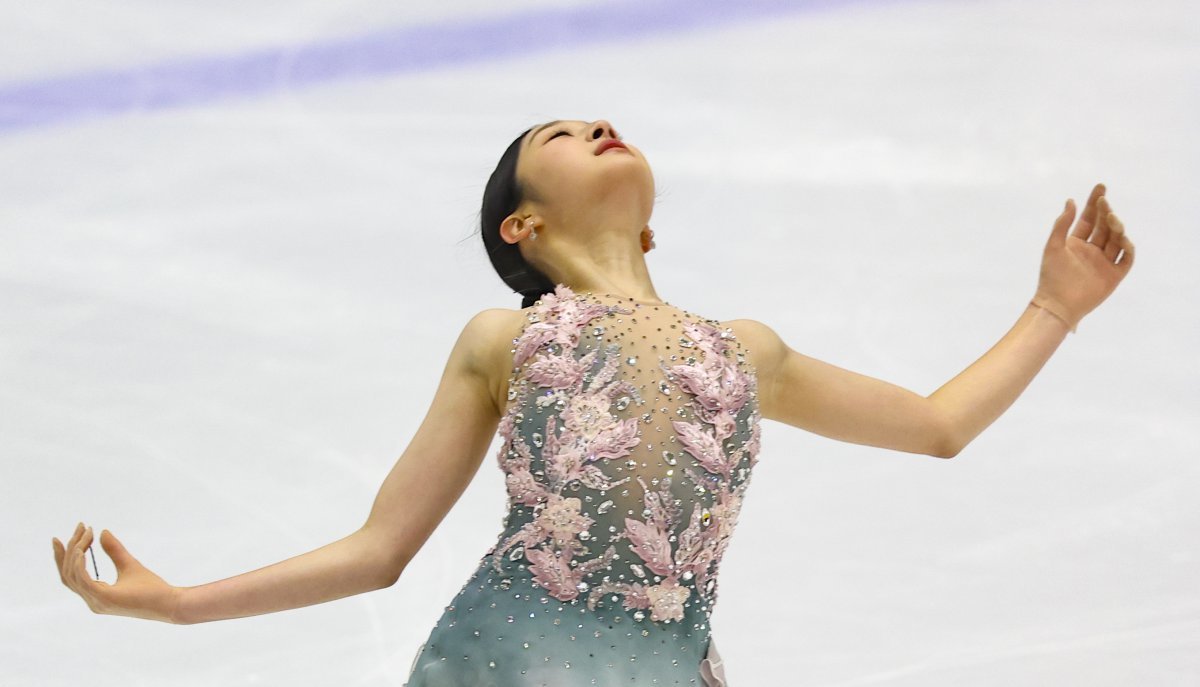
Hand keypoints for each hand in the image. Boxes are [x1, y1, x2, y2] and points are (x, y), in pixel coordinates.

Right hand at [52, 523, 183, 623]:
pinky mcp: (105, 599)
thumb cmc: (151, 588)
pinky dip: (79, 565)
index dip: (65, 556)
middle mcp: (92, 601)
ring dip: (76, 552)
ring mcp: (97, 602)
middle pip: (68, 574)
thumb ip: (115, 550)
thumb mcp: (129, 564)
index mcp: (95, 596)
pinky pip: (84, 580)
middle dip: (67, 550)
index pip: (71, 576)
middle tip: (79, 527)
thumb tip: (102, 531)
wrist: (168, 603)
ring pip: (73, 575)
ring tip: (86, 533)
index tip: (67, 536)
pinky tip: (82, 550)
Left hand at [1033, 183, 1134, 330]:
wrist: (1057, 304)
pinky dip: (1127, 247)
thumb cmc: (1051, 276)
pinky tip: (1122, 239)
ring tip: (1111, 219)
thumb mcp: (1054, 246)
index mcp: (1076, 243)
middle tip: (1104, 200)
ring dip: (1116, 227)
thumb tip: (1071, 200)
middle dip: (1105, 212)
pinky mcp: (1114, 276)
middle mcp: (1092, 251)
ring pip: (1116, 239)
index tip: (1100, 187)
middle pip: (1103, 226)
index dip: (1094, 203)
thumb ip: (1062, 224)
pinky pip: (1126, 258)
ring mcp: (1104, 262)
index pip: (1088, 219)